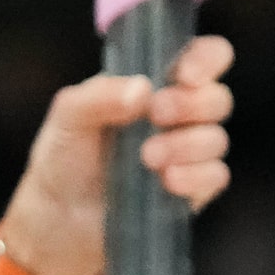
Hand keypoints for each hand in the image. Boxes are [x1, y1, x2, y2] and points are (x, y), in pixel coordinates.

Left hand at [0, 34, 236, 274]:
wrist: (57, 218)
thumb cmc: (64, 156)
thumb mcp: (69, 116)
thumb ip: (100, 95)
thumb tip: (143, 90)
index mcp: (157, 83)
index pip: (205, 57)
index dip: (207, 59)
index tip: (185, 74)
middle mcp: (179, 115)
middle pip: (218, 98)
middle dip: (192, 104)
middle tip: (156, 114)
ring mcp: (187, 154)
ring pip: (216, 139)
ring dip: (187, 144)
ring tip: (147, 157)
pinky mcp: (191, 191)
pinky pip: (215, 176)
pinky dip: (196, 176)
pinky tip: (168, 181)